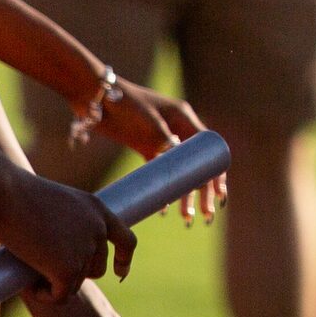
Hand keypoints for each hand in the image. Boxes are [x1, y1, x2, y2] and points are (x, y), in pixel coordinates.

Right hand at [0, 171, 133, 301]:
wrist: (6, 193)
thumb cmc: (18, 194)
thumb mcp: (55, 203)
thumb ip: (67, 223)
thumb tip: (60, 250)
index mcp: (98, 209)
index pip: (126, 240)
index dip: (123, 259)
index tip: (118, 273)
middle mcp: (98, 228)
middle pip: (97, 268)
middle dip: (74, 274)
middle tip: (45, 270)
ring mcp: (86, 249)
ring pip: (76, 283)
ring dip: (55, 284)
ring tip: (30, 270)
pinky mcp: (68, 268)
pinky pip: (61, 296)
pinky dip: (46, 296)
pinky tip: (31, 287)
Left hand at [96, 82, 226, 222]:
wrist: (96, 98)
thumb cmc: (126, 104)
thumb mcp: (149, 122)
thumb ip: (165, 141)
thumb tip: (180, 165)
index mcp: (184, 117)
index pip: (208, 150)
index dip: (216, 172)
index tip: (219, 193)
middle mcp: (177, 128)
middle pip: (197, 163)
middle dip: (203, 191)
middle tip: (205, 214)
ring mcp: (161, 139)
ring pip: (180, 170)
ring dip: (184, 193)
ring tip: (187, 218)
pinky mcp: (146, 147)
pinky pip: (161, 171)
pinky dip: (164, 187)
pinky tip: (164, 208)